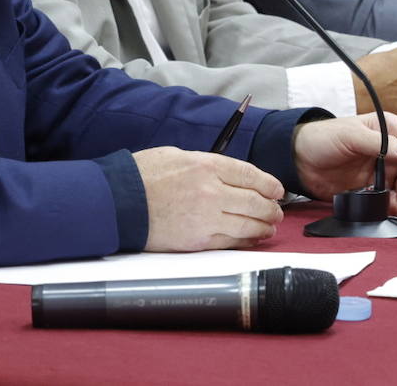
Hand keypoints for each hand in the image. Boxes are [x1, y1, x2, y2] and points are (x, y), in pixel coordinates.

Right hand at [135, 147, 284, 250]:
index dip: (269, 184)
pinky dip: (247, 240)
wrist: (118, 202)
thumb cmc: (143, 176)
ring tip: (270, 226)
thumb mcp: (178, 155)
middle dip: (271, 208)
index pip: (251, 175)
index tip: (277, 190)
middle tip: (277, 211)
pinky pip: (232, 242)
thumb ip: (207, 165)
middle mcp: (211, 191)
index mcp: (207, 165)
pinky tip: (253, 238)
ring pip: (249, 224)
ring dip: (264, 226)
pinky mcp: (198, 241)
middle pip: (256, 201)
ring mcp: (206, 218)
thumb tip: (229, 174)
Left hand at [293, 113, 396, 213]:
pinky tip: (386, 206)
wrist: (300, 161)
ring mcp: (385, 171)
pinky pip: (396, 199)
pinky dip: (396, 205)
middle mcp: (391, 150)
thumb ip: (380, 144)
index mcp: (390, 129)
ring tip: (393, 200)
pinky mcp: (376, 189)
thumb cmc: (322, 138)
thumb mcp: (350, 135)